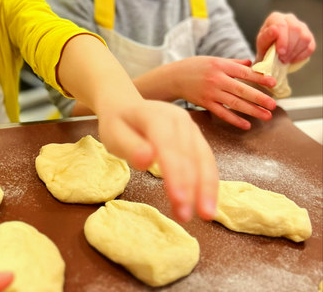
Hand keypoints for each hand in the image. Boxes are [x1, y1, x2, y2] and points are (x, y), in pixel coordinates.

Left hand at [95, 99, 218, 222]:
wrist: (126, 108)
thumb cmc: (119, 125)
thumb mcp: (114, 135)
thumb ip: (130, 147)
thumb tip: (146, 160)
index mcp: (156, 116)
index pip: (168, 145)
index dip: (175, 173)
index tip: (178, 198)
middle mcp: (180, 120)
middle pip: (190, 155)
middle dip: (191, 187)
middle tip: (186, 215)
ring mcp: (191, 128)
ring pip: (204, 159)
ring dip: (206, 188)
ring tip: (205, 215)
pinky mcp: (196, 139)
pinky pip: (206, 162)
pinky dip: (208, 184)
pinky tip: (205, 203)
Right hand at [172, 56, 276, 129]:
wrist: (173, 77)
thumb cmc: (194, 67)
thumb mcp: (213, 60)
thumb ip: (233, 63)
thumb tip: (251, 64)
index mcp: (221, 65)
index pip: (244, 72)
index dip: (259, 78)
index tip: (273, 83)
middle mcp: (216, 79)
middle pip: (241, 90)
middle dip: (259, 98)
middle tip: (273, 105)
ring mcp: (210, 93)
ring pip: (234, 103)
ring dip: (251, 110)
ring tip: (266, 116)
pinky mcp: (205, 103)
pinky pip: (222, 113)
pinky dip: (234, 120)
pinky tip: (246, 125)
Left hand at [256, 12, 315, 63]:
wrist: (271, 55)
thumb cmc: (265, 47)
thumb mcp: (261, 43)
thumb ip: (265, 36)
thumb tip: (274, 29)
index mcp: (276, 18)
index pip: (282, 25)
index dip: (282, 40)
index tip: (280, 52)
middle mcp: (290, 19)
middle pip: (296, 29)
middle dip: (289, 47)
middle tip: (282, 57)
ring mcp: (302, 27)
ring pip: (305, 38)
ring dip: (294, 52)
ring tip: (285, 59)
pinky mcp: (309, 37)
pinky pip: (310, 47)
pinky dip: (301, 56)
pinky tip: (292, 59)